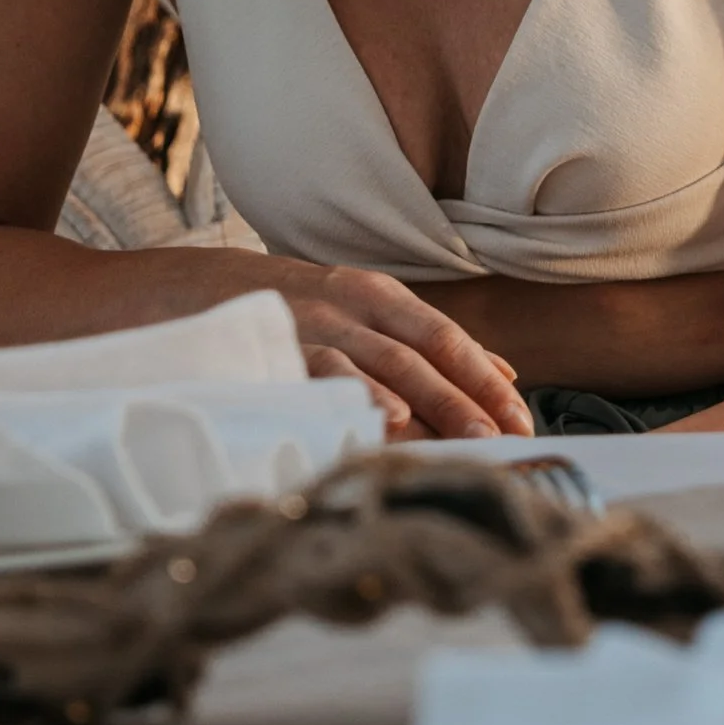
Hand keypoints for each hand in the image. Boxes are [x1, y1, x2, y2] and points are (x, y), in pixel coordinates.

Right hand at [273, 261, 533, 438]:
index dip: (485, 377)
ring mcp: (317, 327)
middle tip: (503, 435)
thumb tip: (503, 374)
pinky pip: (326, 373)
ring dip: (431, 403)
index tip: (521, 417)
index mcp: (381, 298)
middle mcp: (354, 308)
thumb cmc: (299, 312)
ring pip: (385, 364)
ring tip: (468, 434)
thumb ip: (429, 343)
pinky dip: (363, 395)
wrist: (201, 289)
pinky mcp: (279, 349)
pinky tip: (389, 419)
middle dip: (468, 396)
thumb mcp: (366, 312)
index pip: (447, 337)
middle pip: (423, 353)